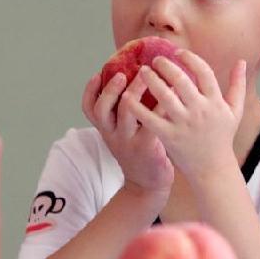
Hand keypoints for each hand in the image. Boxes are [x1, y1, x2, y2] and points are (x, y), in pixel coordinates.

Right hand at [82, 70, 173, 198]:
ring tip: (147, 76)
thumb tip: (133, 79)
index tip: (97, 74)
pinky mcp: (147, 146)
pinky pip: (152, 121)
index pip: (89, 109)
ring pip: (126, 112)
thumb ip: (123, 114)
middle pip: (102, 110)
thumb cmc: (138, 152)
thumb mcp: (123, 135)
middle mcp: (113, 135)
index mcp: (106, 129)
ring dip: (135, 91)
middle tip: (121, 74)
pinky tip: (170, 91)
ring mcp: (129, 141)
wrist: (147, 184)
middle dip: (110, 90)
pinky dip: (160, 104)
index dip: (90, 91)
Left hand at [129, 51, 246, 181]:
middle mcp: (199, 110)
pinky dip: (138, 106)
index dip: (190, 59)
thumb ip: (238, 85)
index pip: (203, 72)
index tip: (178, 52)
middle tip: (154, 60)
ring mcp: (183, 124)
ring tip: (142, 71)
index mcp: (215, 102)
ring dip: (151, 80)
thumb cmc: (222, 138)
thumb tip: (242, 62)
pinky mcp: (169, 136)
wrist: (212, 169)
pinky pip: (150, 118)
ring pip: (164, 96)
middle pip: (181, 80)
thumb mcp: (234, 112)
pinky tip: (128, 96)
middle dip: (166, 66)